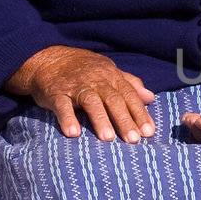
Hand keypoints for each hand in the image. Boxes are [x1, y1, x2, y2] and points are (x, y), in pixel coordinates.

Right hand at [4, 45, 156, 141]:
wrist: (50, 59)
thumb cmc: (85, 70)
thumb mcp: (108, 71)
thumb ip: (129, 84)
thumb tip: (151, 97)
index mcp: (111, 76)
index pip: (129, 95)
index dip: (140, 113)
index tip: (149, 132)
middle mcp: (96, 80)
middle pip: (113, 99)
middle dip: (124, 120)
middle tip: (133, 140)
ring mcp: (75, 86)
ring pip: (90, 102)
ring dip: (100, 120)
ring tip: (108, 139)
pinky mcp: (56, 93)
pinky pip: (62, 105)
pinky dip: (67, 118)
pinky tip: (73, 133)